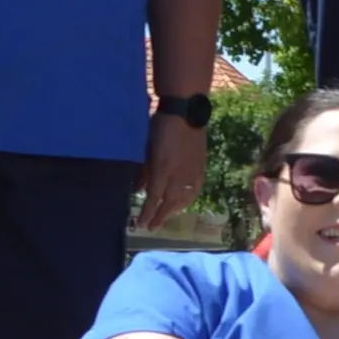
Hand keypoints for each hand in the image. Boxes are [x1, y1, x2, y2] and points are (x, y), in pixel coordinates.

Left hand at [141, 113, 206, 228]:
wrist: (186, 111)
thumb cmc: (160, 125)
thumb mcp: (146, 147)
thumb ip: (143, 170)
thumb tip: (138, 189)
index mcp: (163, 168)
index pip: (153, 197)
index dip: (147, 212)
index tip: (141, 224)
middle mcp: (178, 174)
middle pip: (169, 202)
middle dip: (159, 216)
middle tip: (151, 227)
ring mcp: (191, 171)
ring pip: (183, 198)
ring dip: (173, 210)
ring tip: (166, 217)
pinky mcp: (200, 167)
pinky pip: (195, 190)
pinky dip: (188, 199)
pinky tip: (184, 203)